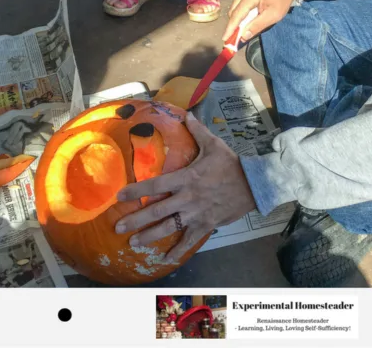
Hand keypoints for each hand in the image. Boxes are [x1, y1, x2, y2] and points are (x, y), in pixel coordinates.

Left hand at [115, 112, 254, 264]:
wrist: (253, 184)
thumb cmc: (230, 164)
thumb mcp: (214, 144)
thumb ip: (197, 131)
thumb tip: (187, 114)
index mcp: (186, 177)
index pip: (155, 184)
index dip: (136, 190)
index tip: (119, 195)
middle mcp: (187, 197)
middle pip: (157, 210)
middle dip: (136, 219)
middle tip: (118, 227)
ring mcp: (196, 214)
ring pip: (169, 228)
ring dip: (150, 236)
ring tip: (134, 243)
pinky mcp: (206, 225)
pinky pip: (189, 240)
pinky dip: (177, 250)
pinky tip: (165, 259)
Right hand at [224, 0, 301, 42]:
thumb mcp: (274, 15)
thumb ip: (257, 25)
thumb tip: (243, 36)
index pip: (237, 14)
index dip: (230, 28)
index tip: (225, 40)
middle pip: (233, 11)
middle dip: (235, 25)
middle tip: (238, 38)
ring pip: (234, 8)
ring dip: (238, 19)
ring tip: (247, 25)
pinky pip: (237, 3)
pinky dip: (241, 12)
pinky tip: (249, 15)